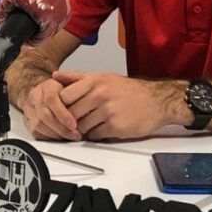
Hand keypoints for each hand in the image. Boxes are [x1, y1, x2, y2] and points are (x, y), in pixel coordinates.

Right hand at [20, 78, 80, 140]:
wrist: (44, 93)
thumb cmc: (61, 90)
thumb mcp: (71, 85)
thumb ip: (77, 89)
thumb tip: (86, 97)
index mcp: (47, 86)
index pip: (51, 99)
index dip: (62, 114)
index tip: (74, 124)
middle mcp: (35, 96)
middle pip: (45, 115)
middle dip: (62, 128)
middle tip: (75, 134)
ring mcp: (29, 109)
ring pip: (39, 125)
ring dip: (56, 134)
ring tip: (71, 136)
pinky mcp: (27, 121)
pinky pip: (36, 132)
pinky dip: (49, 137)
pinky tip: (60, 137)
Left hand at [54, 71, 170, 140]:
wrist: (156, 101)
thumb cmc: (128, 90)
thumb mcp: (103, 77)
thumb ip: (77, 77)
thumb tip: (56, 75)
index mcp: (95, 81)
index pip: (64, 96)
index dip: (60, 106)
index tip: (63, 109)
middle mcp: (100, 95)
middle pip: (71, 113)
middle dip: (70, 120)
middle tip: (73, 122)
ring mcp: (108, 112)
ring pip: (81, 127)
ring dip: (83, 129)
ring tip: (90, 124)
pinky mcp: (115, 127)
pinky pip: (94, 135)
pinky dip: (95, 135)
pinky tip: (102, 128)